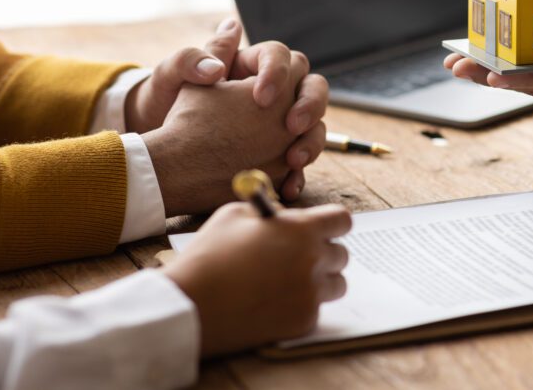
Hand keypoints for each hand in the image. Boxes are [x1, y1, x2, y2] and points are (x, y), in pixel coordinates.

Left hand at [125, 18, 328, 197]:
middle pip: (312, 86)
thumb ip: (198, 54)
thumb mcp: (172, 77)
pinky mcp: (279, 154)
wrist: (159, 146)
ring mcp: (280, 125)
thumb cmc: (164, 103)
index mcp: (251, 66)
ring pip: (314, 125)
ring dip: (311, 142)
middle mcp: (274, 92)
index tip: (261, 96)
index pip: (280, 56)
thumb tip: (229, 30)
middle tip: (291, 125)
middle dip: (310, 104)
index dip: (278, 72)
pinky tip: (286, 188)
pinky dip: (297, 176)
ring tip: (293, 160)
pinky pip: (300, 163)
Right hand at [163, 201, 350, 356]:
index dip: (331, 224)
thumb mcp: (234, 215)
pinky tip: (273, 304)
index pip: (342, 220)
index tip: (323, 230)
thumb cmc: (209, 255)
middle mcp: (314, 260)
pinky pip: (315, 309)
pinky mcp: (303, 321)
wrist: (190, 305)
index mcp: (301, 229)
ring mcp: (311, 293)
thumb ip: (269, 212)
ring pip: (335, 284)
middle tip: (300, 258)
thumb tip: (286, 216)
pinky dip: (300, 307)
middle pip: (341, 254)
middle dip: (323, 254)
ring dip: (319, 282)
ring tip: (287, 282)